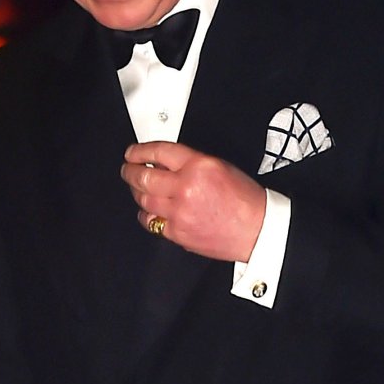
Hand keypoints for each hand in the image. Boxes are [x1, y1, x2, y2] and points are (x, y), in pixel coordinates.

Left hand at [122, 140, 265, 261]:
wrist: (256, 230)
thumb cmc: (244, 200)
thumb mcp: (220, 167)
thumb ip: (191, 163)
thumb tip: (164, 163)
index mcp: (199, 166)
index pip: (159, 152)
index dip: (140, 151)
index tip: (132, 152)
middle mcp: (186, 188)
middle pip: (144, 176)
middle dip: (130, 171)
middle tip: (127, 169)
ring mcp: (179, 212)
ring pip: (143, 199)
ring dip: (136, 192)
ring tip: (137, 188)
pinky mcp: (177, 233)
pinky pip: (151, 221)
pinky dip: (147, 214)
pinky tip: (149, 210)